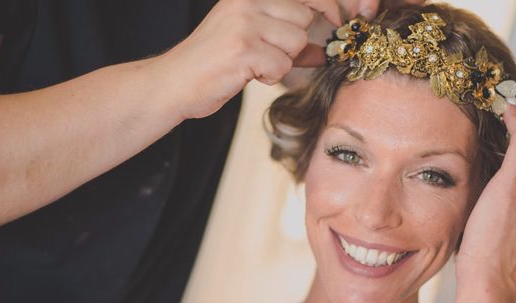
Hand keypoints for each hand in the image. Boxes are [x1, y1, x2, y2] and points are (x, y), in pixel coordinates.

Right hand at [156, 0, 341, 119]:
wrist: (176, 82)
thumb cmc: (213, 64)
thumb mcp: (250, 41)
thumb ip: (287, 41)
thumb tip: (324, 50)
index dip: (329, 3)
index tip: (339, 20)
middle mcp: (247, 0)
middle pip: (303, 19)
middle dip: (295, 44)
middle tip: (270, 55)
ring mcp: (245, 23)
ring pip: (296, 42)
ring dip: (282, 61)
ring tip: (254, 65)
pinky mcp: (244, 49)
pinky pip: (283, 66)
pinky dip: (271, 77)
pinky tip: (248, 75)